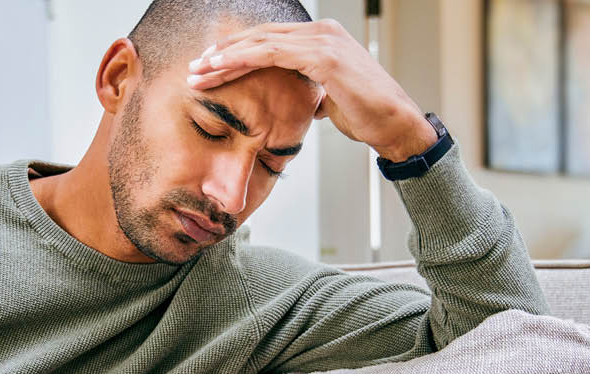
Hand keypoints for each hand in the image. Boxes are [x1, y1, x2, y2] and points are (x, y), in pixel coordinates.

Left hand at [185, 19, 438, 161]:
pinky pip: (272, 53)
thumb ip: (314, 90)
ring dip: (224, 58)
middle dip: (223, 54)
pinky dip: (242, 60)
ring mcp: (323, 40)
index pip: (269, 40)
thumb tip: (306, 101)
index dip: (237, 53)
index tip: (210, 69)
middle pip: (260, 36)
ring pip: (261, 43)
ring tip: (198, 72)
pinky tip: (221, 70)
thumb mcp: (332, 97)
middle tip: (195, 69)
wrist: (395, 124)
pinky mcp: (323, 56)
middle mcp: (322, 31)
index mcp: (322, 38)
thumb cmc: (367, 115)